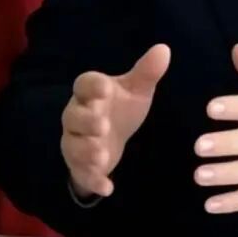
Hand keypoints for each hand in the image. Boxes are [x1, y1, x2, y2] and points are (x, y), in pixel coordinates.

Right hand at [60, 44, 170, 198]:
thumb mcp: (137, 90)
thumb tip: (164, 49)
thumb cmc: (122, 107)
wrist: (111, 138)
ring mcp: (75, 141)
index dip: (93, 86)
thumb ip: (147, 72)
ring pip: (73, 145)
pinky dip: (93, 180)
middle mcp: (77, 115)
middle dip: (87, 121)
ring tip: (102, 156)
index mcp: (90, 93)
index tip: (105, 88)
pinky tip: (108, 187)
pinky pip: (81, 173)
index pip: (84, 84)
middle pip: (74, 116)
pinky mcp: (80, 165)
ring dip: (86, 151)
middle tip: (103, 125)